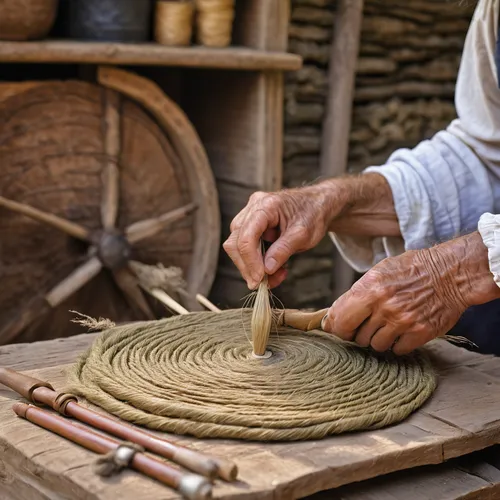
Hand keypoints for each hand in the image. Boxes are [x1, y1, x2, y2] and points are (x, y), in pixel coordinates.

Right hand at [223, 174, 397, 289]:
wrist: (319, 204)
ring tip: (273, 276)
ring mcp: (250, 213)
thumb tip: (266, 270)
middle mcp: (253, 207)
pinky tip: (272, 267)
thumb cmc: (314, 214)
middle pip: (236, 241)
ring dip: (251, 266)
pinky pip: (245, 244)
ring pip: (236, 245)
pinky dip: (256, 260)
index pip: (246, 237)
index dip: (250, 261)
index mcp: (266, 206)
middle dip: (247, 266)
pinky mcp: (252, 222)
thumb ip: (283, 251)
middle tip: (262, 284)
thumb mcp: (303, 235)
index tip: (259, 279)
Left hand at [322, 232, 499, 354]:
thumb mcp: (379, 272)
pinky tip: (402, 331)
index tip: (337, 328)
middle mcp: (384, 306)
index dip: (335, 327)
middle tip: (363, 327)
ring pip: (375, 346)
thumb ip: (357, 293)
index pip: (339, 319)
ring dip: (378, 339)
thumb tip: (334, 314)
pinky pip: (397, 350)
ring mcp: (402, 321)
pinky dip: (397, 344)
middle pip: (355, 336)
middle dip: (356, 334)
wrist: (450, 272)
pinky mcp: (419, 333)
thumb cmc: (412, 269)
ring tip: (387, 326)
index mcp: (370, 288)